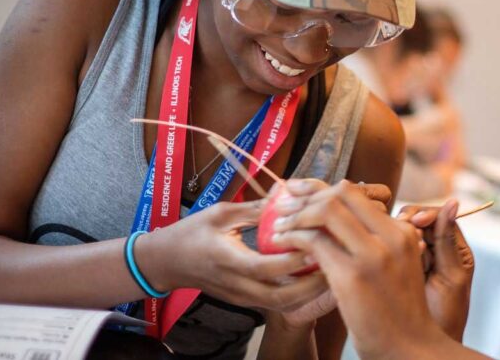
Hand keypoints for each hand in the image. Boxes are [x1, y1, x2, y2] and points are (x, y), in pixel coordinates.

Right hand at [135, 200, 323, 312]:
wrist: (165, 262)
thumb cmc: (191, 233)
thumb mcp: (219, 213)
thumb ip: (254, 208)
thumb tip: (287, 194)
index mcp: (227, 260)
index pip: (265, 267)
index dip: (293, 259)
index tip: (315, 243)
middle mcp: (236, 285)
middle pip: (280, 297)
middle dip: (311, 284)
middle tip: (334, 262)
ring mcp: (241, 297)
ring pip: (282, 304)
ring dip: (309, 292)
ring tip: (330, 270)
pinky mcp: (245, 300)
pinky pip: (276, 302)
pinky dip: (298, 294)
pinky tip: (313, 276)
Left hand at [271, 185, 460, 358]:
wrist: (410, 348)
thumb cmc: (398, 312)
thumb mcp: (397, 267)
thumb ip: (378, 242)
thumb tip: (341, 219)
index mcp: (402, 232)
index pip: (357, 192)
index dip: (323, 187)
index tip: (301, 189)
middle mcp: (391, 236)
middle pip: (342, 194)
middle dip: (307, 193)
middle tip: (283, 201)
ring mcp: (373, 255)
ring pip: (327, 211)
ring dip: (296, 214)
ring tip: (278, 223)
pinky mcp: (352, 275)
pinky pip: (315, 242)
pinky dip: (293, 237)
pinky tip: (281, 242)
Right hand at [399, 201, 474, 341]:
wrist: (424, 344)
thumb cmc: (447, 315)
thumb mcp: (451, 276)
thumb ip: (448, 241)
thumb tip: (453, 203)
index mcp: (454, 248)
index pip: (439, 217)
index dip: (427, 214)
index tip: (416, 221)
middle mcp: (434, 249)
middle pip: (418, 220)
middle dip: (410, 224)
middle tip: (406, 237)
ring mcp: (414, 258)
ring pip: (401, 231)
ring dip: (398, 235)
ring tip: (403, 253)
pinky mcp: (396, 266)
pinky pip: (389, 247)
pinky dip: (388, 247)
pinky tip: (388, 256)